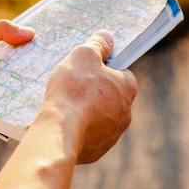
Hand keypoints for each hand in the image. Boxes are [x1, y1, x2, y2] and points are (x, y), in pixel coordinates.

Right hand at [39, 30, 137, 163]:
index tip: (88, 69)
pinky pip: (90, 137)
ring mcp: (112, 135)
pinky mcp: (97, 151)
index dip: (104, 69)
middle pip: (111, 97)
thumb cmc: (74, 89)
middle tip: (74, 87)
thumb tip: (107, 37)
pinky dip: (80, 130)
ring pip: (101, 119)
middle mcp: (126, 113)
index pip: (122, 73)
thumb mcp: (83, 56)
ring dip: (88, 113)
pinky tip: (65, 124)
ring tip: (66, 107)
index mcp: (128, 88)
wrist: (60, 130)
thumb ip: (97, 45)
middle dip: (96, 92)